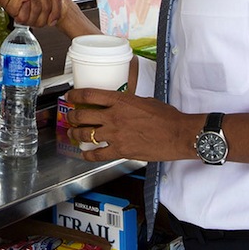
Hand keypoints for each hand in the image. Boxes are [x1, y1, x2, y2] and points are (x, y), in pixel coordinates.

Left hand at [66, 59, 191, 162]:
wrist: (178, 134)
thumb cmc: (166, 117)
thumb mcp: (144, 100)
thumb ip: (129, 102)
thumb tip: (122, 105)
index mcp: (120, 101)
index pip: (89, 95)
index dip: (75, 95)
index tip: (70, 96)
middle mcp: (114, 117)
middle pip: (83, 115)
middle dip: (72, 116)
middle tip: (70, 117)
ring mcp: (116, 134)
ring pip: (86, 134)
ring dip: (76, 134)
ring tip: (72, 134)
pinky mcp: (121, 151)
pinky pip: (98, 154)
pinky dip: (88, 155)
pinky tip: (85, 154)